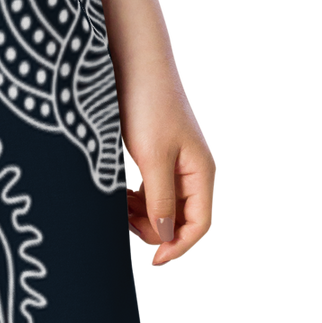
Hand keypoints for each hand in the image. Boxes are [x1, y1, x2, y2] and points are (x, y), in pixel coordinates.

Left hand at [120, 73, 216, 269]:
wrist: (136, 61)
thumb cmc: (147, 104)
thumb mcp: (152, 157)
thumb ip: (161, 200)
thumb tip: (167, 236)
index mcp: (202, 172)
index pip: (200, 225)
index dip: (178, 247)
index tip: (152, 261)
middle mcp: (195, 169)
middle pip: (184, 218)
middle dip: (157, 230)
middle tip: (125, 227)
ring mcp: (179, 160)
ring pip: (167, 204)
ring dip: (145, 215)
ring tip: (119, 212)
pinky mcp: (161, 152)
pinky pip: (155, 187)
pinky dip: (139, 197)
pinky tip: (120, 195)